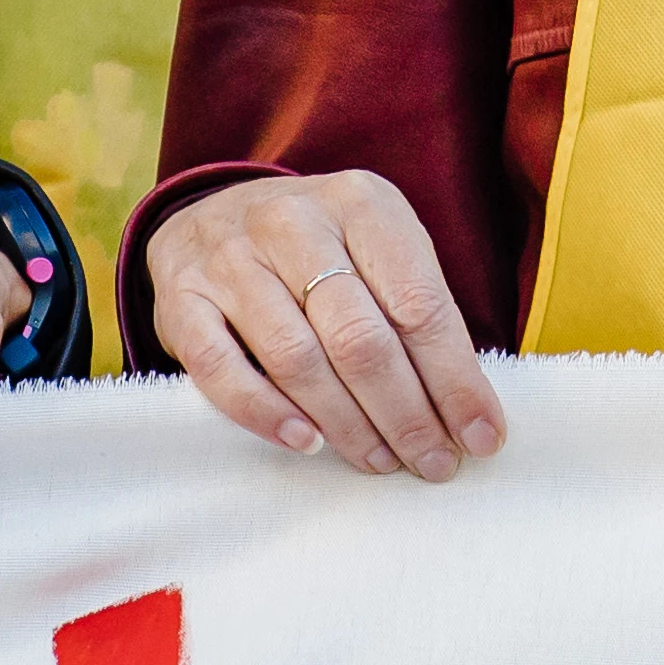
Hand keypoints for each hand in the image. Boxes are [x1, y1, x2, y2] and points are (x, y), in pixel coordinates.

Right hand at [152, 169, 503, 478]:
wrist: (212, 216)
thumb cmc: (321, 248)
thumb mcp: (378, 246)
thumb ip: (417, 309)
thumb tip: (469, 409)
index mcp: (360, 201)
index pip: (418, 303)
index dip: (455, 379)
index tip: (482, 436)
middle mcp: (293, 220)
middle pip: (361, 338)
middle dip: (407, 414)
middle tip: (434, 463)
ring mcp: (230, 258)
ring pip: (298, 359)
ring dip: (349, 426)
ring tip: (383, 461)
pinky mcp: (181, 300)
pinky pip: (222, 371)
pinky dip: (267, 414)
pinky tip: (308, 442)